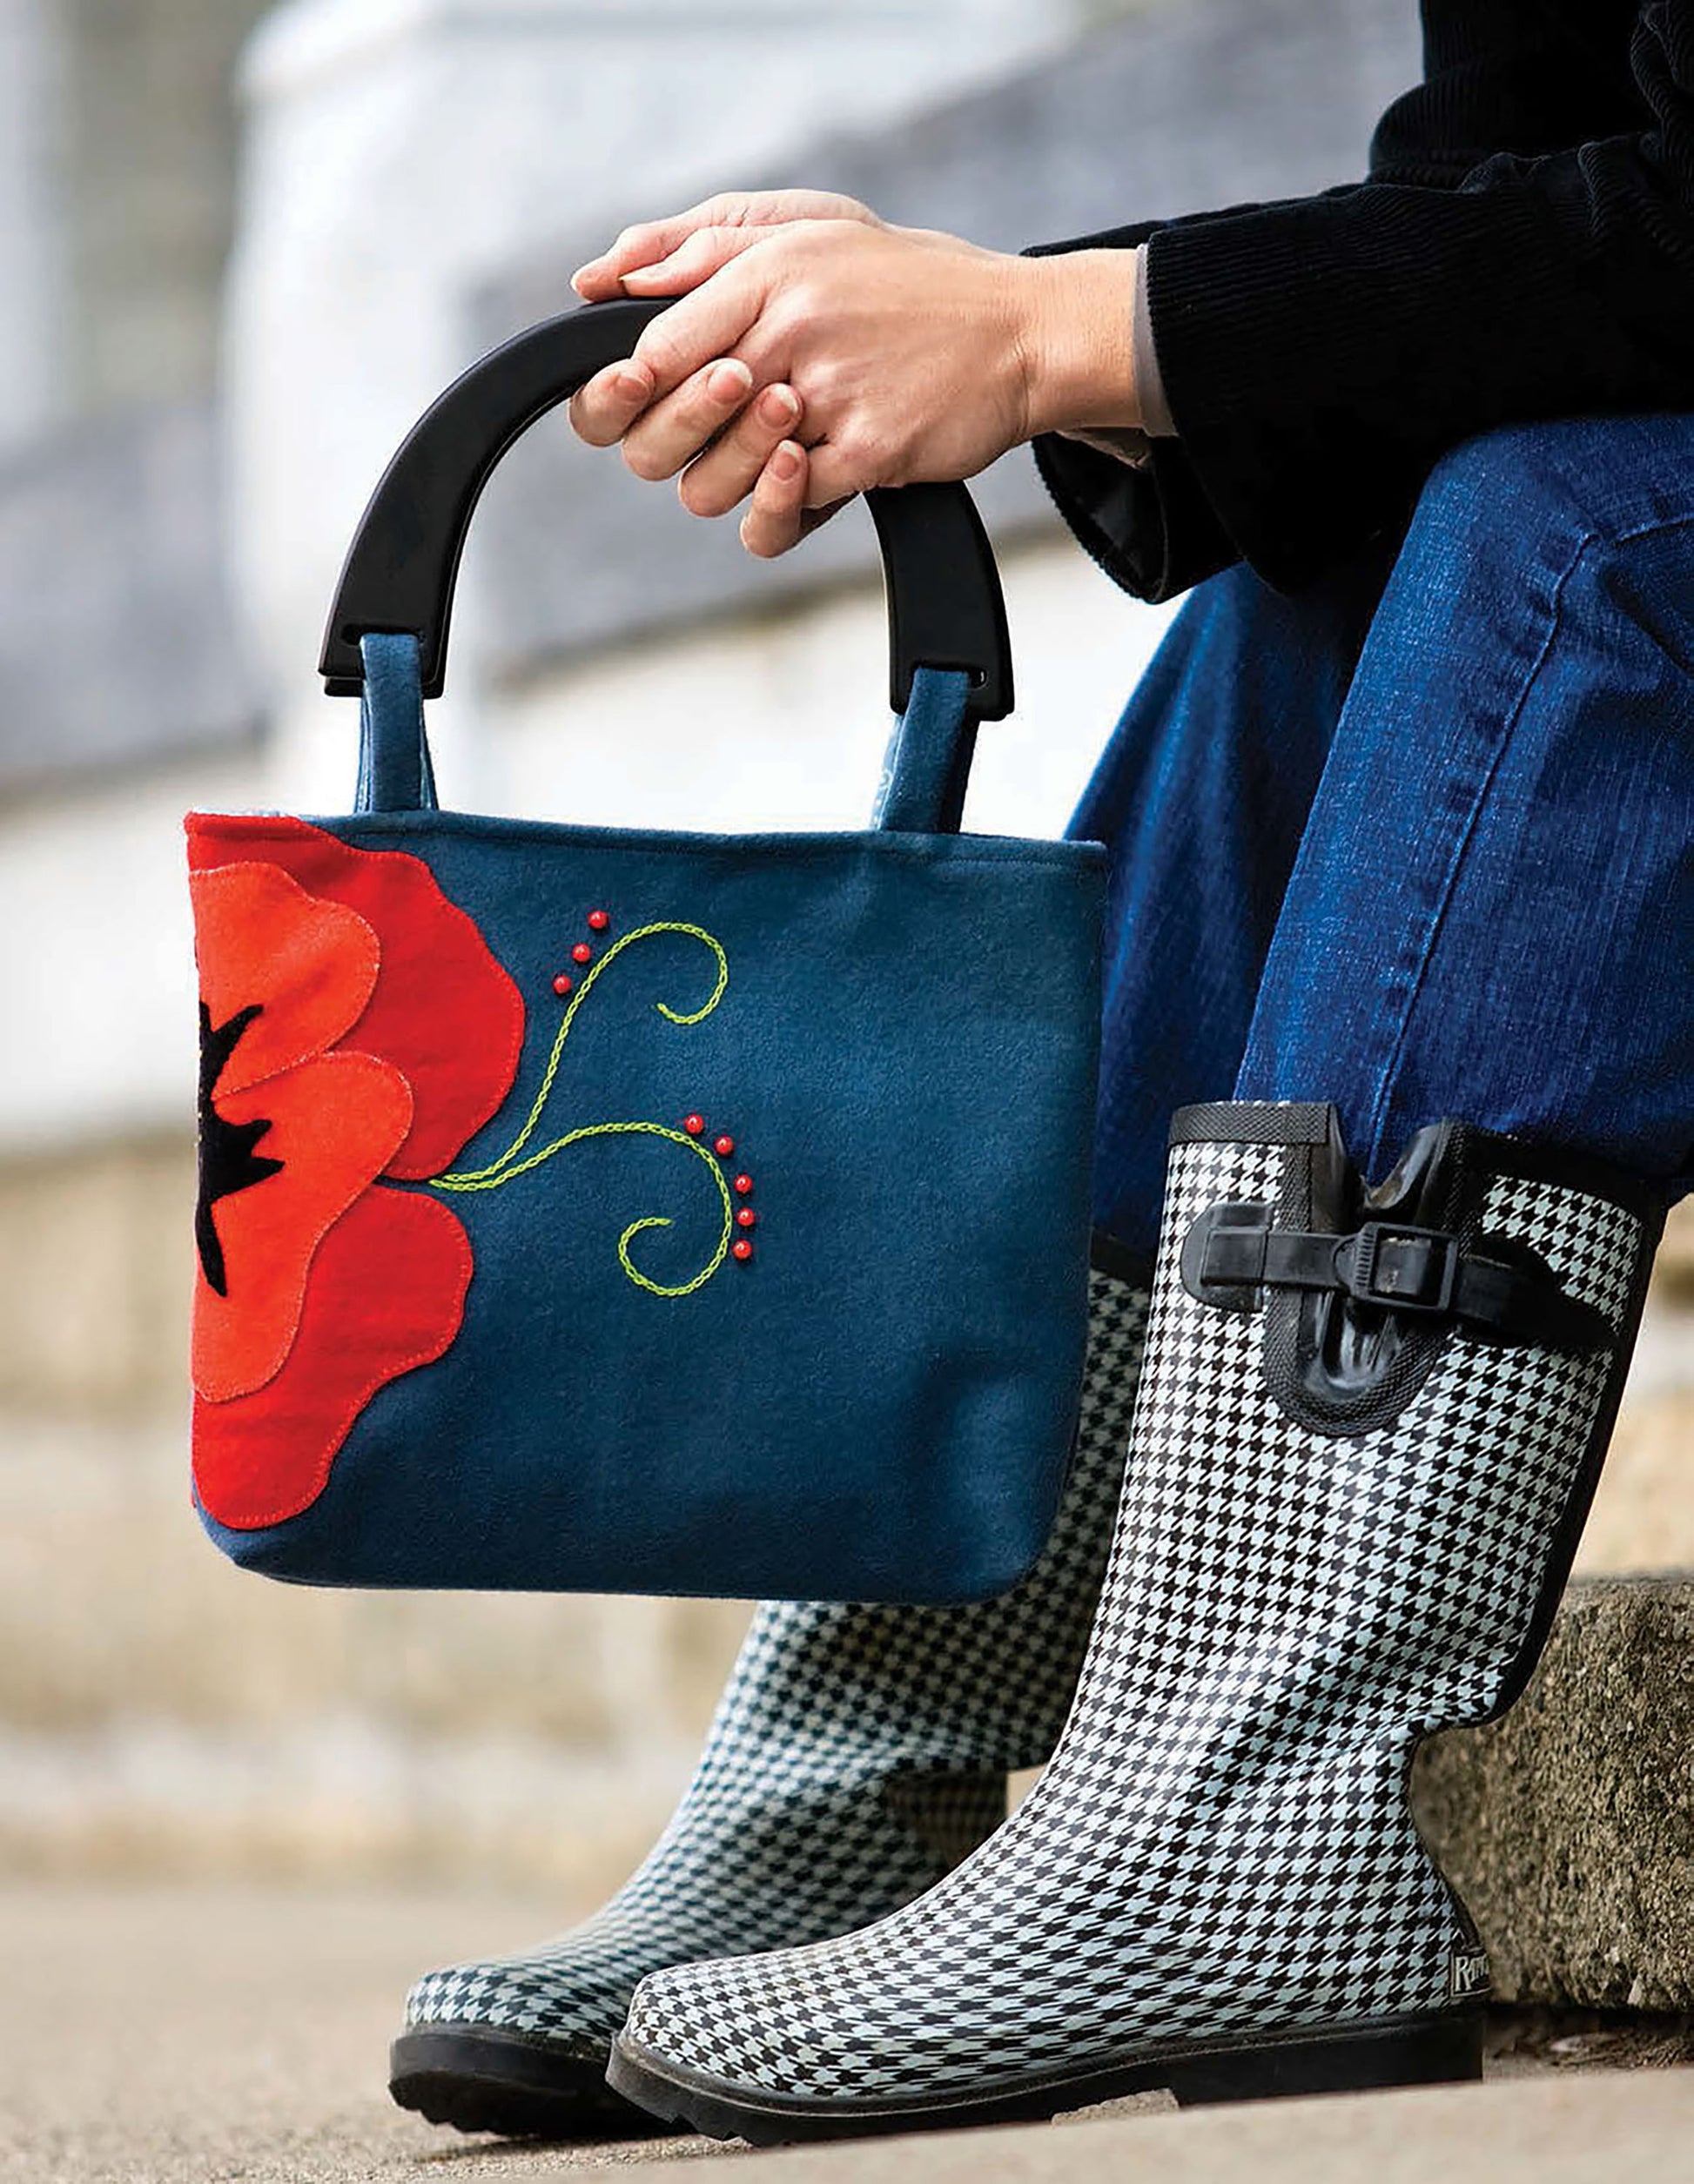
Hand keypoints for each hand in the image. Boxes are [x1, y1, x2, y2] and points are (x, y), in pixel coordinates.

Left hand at [569, 211, 1139, 556]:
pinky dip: (790, 505)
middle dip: (668, 449)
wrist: (1016, 332)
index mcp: (763, 274)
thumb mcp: (804, 235)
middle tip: (708, 435)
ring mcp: (827, 397)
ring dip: (732, 482)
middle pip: (664, 434)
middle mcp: (788, 331)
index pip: (646, 356)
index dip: (625, 396)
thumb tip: (601, 283)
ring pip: (716, 485)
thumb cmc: (902, 287)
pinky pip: (786, 512)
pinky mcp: (867, 452)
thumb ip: (697, 252)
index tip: (642, 403)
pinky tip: (818, 469)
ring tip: (774, 447)